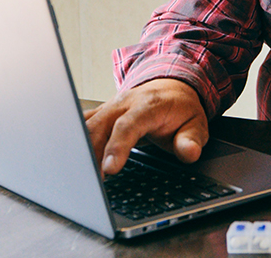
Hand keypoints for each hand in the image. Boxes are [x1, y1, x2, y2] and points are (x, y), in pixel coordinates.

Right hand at [84, 78, 208, 175]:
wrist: (172, 87)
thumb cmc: (180, 109)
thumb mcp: (196, 124)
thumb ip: (191, 140)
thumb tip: (189, 153)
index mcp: (148, 105)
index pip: (128, 125)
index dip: (117, 147)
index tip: (110, 169)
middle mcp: (125, 103)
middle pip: (100, 126)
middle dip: (91, 154)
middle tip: (90, 182)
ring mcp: (110, 107)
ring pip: (86, 126)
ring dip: (80, 151)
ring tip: (81, 178)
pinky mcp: (101, 113)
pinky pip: (82, 125)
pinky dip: (76, 143)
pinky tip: (74, 161)